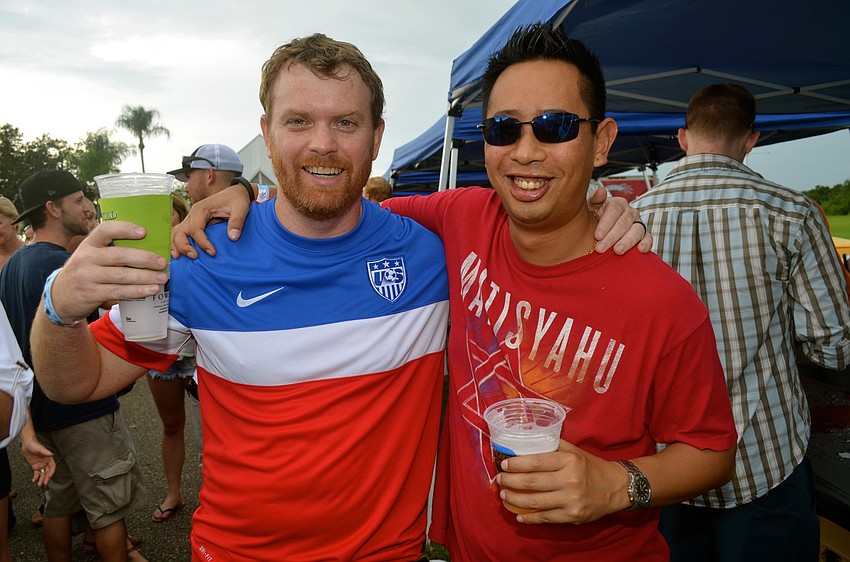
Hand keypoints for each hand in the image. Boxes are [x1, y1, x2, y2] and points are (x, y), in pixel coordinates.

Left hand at [21, 436, 54, 487]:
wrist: (27, 445)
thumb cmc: (34, 445)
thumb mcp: (40, 448)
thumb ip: (45, 452)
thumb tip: (51, 454)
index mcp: (49, 459)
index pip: (52, 467)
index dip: (52, 472)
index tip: (49, 476)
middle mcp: (45, 463)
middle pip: (47, 472)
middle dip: (46, 478)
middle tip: (44, 483)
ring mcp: (40, 465)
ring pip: (42, 474)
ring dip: (41, 479)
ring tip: (39, 484)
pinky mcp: (35, 467)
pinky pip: (36, 473)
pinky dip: (35, 477)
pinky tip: (34, 480)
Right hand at [53, 221, 167, 321]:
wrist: (60, 297)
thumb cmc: (86, 272)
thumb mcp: (91, 256)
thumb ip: (111, 251)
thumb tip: (149, 249)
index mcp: (88, 244)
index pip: (105, 230)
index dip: (125, 229)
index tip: (144, 232)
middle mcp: (86, 258)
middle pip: (119, 255)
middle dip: (144, 258)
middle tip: (162, 262)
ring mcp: (88, 277)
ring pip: (122, 275)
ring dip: (145, 277)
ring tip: (162, 278)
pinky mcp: (91, 294)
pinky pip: (119, 291)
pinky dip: (137, 290)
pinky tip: (151, 290)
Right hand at [171, 184, 251, 258]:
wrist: (236, 193)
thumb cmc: (237, 200)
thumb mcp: (241, 209)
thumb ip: (237, 222)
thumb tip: (233, 238)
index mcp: (201, 209)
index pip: (195, 229)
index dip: (202, 243)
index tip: (213, 253)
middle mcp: (192, 214)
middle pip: (180, 231)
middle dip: (184, 246)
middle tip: (194, 257)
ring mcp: (191, 219)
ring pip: (176, 233)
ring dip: (175, 245)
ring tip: (179, 258)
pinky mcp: (193, 224)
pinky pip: (181, 233)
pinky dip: (178, 243)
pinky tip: (180, 254)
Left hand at [496, 440, 627, 523]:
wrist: (615, 487)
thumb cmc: (590, 466)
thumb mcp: (574, 451)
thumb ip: (553, 445)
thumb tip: (527, 439)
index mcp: (569, 461)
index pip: (536, 462)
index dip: (517, 464)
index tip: (504, 464)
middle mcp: (569, 480)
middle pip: (532, 482)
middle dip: (510, 482)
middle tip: (499, 480)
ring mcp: (570, 500)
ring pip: (535, 502)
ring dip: (515, 499)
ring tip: (504, 495)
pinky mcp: (572, 516)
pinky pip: (546, 518)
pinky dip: (529, 518)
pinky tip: (518, 515)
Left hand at [588, 188, 651, 253]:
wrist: (601, 229)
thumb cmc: (595, 217)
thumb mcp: (591, 207)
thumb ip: (595, 199)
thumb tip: (601, 191)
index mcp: (617, 203)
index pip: (614, 210)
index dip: (605, 223)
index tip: (597, 236)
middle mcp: (630, 212)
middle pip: (624, 223)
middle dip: (612, 237)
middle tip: (601, 248)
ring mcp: (638, 223)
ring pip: (636, 231)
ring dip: (627, 242)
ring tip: (618, 251)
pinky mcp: (644, 235)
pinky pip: (648, 238)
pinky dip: (646, 244)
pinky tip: (640, 250)